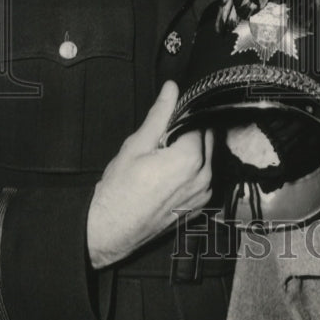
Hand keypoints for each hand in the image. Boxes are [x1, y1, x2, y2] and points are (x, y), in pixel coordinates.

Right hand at [86, 81, 212, 268]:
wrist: (110, 231)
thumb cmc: (118, 189)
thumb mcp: (136, 145)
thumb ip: (160, 115)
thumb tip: (172, 87)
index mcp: (190, 158)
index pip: (200, 122)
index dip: (185, 116)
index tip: (171, 119)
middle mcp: (204, 177)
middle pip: (209, 139)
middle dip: (192, 132)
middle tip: (166, 138)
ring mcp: (204, 194)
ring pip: (209, 159)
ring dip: (195, 151)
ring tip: (165, 158)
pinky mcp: (199, 207)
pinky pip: (205, 178)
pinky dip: (194, 171)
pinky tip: (171, 175)